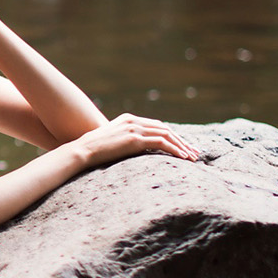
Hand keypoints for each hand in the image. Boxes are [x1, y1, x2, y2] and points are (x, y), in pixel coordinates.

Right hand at [66, 113, 200, 168]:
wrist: (82, 151)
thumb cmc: (93, 150)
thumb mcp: (111, 141)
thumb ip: (124, 141)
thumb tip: (134, 151)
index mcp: (129, 119)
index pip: (157, 125)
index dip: (173, 136)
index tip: (183, 146)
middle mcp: (134, 121)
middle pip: (165, 128)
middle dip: (182, 140)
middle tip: (194, 152)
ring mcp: (135, 129)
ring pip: (166, 135)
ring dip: (182, 146)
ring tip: (192, 157)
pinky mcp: (135, 139)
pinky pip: (162, 143)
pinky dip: (175, 149)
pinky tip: (183, 158)